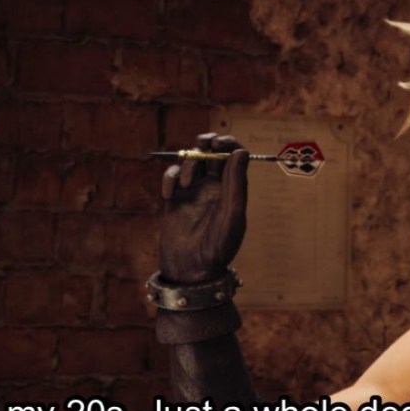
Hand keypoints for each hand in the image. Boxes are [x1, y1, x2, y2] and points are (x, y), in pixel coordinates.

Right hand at [159, 133, 248, 283]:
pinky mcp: (175, 198)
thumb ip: (236, 184)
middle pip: (211, 151)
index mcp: (232, 188)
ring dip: (188, 163)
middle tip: (204, 143)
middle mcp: (214, 186)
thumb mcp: (232, 215)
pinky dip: (169, 178)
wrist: (192, 269)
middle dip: (206, 142)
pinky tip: (170, 194)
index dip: (228, 143)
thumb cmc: (219, 246)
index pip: (234, 155)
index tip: (219, 143)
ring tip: (187, 184)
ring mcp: (194, 191)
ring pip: (191, 160)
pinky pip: (171, 176)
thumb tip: (240, 152)